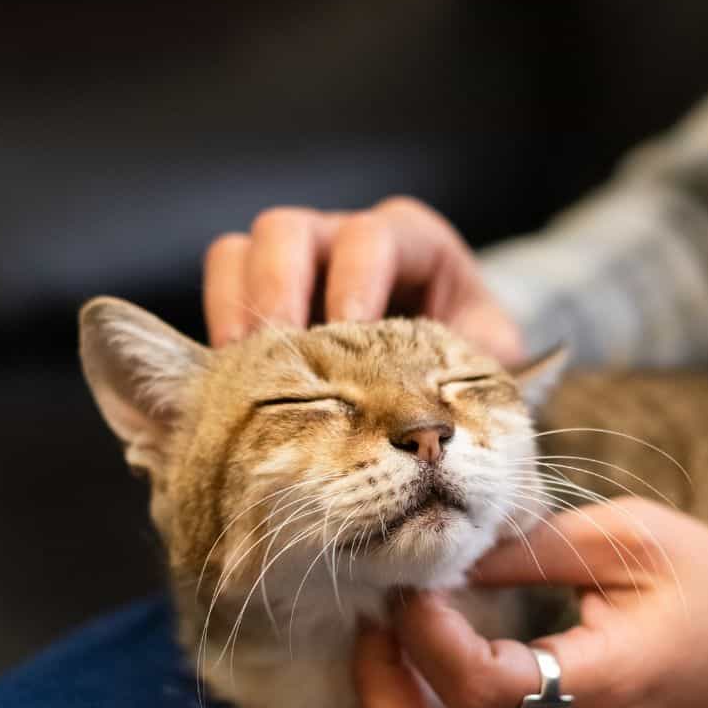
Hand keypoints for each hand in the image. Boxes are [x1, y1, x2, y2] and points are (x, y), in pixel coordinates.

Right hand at [202, 197, 524, 363]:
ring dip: (236, 305)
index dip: (356, 279)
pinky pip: (220, 285)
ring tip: (242, 366)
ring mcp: (296, 265)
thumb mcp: (490, 372)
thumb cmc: (469, 368)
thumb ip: (484, 393)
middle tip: (282, 350)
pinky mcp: (260, 299)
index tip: (349, 332)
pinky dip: (217, 322)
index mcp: (413, 244)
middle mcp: (344, 241)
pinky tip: (231, 376)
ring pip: (241, 249)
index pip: (374, 236)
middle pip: (289, 229)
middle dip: (278, 287)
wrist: (440, 383)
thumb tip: (486, 477)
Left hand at [353, 498, 707, 707]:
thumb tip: (439, 550)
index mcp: (606, 680)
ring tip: (396, 639)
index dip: (424, 631)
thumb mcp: (631, 536)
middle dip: (379, 692)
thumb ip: (530, 546)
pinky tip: (427, 662)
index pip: (481, 687)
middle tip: (380, 619)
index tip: (418, 575)